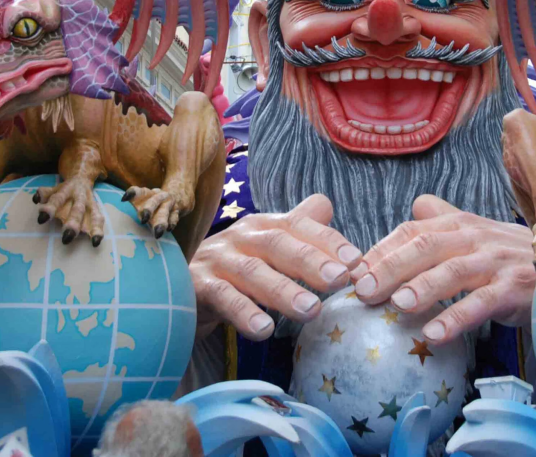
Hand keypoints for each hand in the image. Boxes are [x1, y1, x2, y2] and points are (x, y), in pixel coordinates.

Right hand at [189, 194, 363, 340]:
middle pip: (278, 244)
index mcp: (263, 226)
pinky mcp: (196, 287)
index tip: (355, 261)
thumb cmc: (236, 267)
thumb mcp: (267, 247)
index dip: (327, 240)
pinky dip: (243, 313)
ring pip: (252, 272)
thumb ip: (298, 228)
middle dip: (310, 261)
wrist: (179, 286)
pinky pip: (222, 298)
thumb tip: (326, 204)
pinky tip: (264, 331)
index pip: (298, 225)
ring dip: (282, 291)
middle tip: (339, 280)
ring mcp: (217, 260)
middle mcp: (241, 237)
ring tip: (311, 310)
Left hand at [354, 195, 535, 344]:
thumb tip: (416, 204)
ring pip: (453, 271)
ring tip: (397, 306)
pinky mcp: (513, 289)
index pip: (411, 230)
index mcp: (458, 223)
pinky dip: (455, 318)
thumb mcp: (477, 233)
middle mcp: (474, 237)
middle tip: (363, 290)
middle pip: (425, 246)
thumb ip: (444, 219)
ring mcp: (495, 262)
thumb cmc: (510, 256)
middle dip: (390, 267)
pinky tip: (432, 335)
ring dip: (422, 288)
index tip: (353, 272)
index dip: (380, 249)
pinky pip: (481, 304)